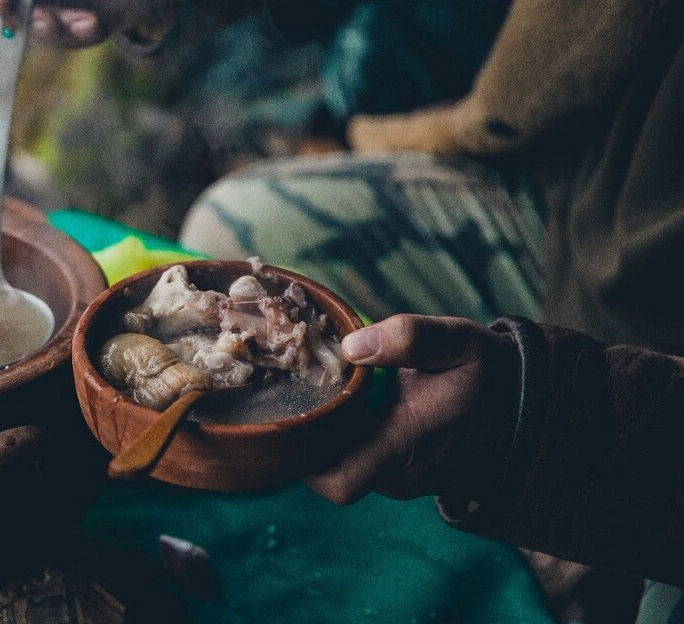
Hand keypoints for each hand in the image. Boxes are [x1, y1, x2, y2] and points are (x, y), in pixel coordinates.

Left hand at [306, 314, 520, 504]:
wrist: (527, 410)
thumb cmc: (489, 375)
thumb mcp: (460, 342)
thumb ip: (411, 338)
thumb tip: (352, 345)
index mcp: (407, 446)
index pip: (338, 480)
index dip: (304, 457)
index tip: (291, 414)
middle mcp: (399, 474)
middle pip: (328, 470)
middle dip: (308, 434)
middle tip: (295, 389)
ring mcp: (400, 478)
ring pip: (343, 464)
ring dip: (328, 432)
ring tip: (318, 387)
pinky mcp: (402, 473)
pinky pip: (361, 459)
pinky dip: (347, 434)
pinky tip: (344, 398)